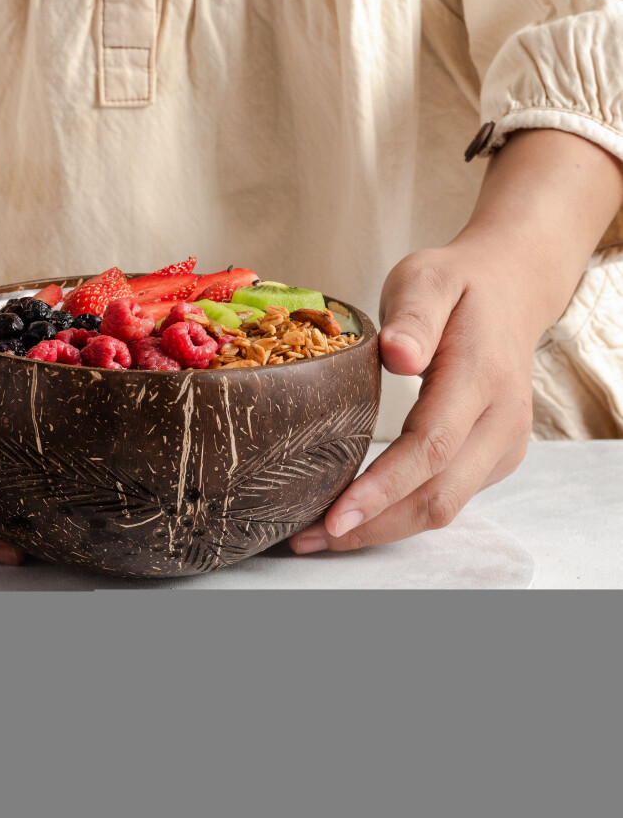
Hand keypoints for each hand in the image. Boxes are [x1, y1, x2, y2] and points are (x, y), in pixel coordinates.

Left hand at [290, 242, 533, 552]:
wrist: (511, 291)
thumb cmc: (457, 285)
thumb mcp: (428, 278)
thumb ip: (414, 316)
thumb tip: (399, 354)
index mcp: (481, 376)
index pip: (430, 447)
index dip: (381, 489)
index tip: (334, 516)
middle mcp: (502, 420)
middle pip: (437, 495)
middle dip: (372, 526)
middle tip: (307, 539)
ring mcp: (504, 444)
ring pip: (445, 507)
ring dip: (383, 530)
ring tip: (320, 537)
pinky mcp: (496, 458)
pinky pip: (448, 498)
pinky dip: (401, 515)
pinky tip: (358, 517)